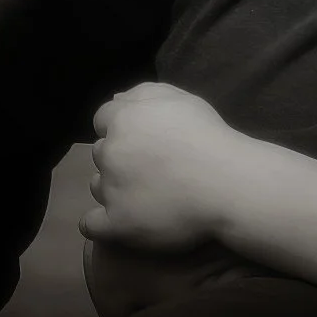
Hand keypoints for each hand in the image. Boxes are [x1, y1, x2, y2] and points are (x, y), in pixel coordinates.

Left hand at [81, 81, 240, 251]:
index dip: (120, 127)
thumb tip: (117, 99)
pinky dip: (100, 221)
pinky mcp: (116, 224)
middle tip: (148, 166)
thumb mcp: (181, 99)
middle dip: (118, 156)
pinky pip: (91, 223)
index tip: (142, 139)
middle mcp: (110, 153)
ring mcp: (111, 190)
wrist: (224, 182)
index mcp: (123, 120)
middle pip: (101, 152)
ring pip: (97, 185)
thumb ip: (144, 92)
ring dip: (112, 186)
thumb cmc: (208, 137)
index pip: (103, 119)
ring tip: (143, 193)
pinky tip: (116, 220)